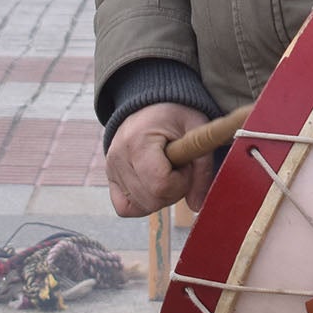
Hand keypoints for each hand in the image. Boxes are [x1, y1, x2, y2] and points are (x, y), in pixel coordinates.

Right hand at [106, 102, 216, 217]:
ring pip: (139, 206)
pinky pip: (124, 207)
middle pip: (151, 200)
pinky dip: (142, 203)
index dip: (181, 182)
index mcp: (139, 142)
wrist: (150, 104)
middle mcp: (118, 157)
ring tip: (166, 172)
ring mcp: (111, 168)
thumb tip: (197, 206)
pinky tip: (153, 187)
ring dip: (161, 197)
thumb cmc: (175, 114)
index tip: (186, 164)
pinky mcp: (110, 177)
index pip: (160, 185)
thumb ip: (202, 168)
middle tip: (178, 167)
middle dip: (174, 190)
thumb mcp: (196, 131)